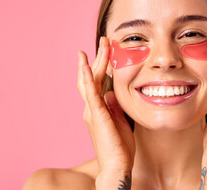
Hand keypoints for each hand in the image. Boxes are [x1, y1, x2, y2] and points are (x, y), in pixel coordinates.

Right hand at [77, 37, 134, 171]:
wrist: (117, 165)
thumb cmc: (120, 147)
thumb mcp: (120, 121)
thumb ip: (115, 107)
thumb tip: (112, 93)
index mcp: (98, 109)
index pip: (98, 82)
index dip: (101, 66)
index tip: (107, 51)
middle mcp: (92, 108)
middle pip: (93, 77)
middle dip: (98, 58)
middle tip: (104, 40)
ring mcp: (92, 111)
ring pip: (90, 81)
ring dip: (93, 62)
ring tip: (97, 46)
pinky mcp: (96, 115)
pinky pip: (91, 94)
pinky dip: (87, 79)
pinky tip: (86, 66)